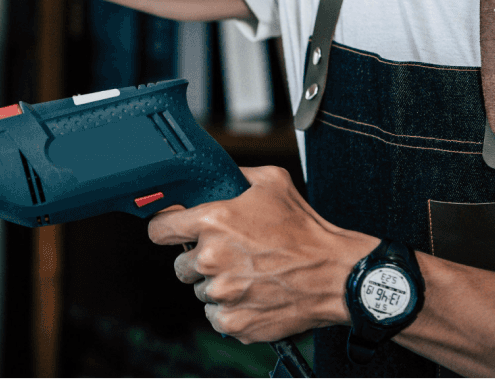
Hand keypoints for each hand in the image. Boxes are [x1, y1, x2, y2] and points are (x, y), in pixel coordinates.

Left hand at [148, 166, 372, 343]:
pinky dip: (229, 309)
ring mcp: (221, 294)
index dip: (165, 228)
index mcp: (213, 222)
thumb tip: (216, 173)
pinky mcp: (234, 322)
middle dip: (199, 259)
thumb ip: (236, 174)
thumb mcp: (272, 182)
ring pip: (200, 290)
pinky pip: (215, 315)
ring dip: (216, 284)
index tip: (172, 231)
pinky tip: (251, 294)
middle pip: (180, 265)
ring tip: (247, 274)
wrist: (335, 275)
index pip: (159, 229)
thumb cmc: (305, 230)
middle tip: (228, 254)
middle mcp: (211, 259)